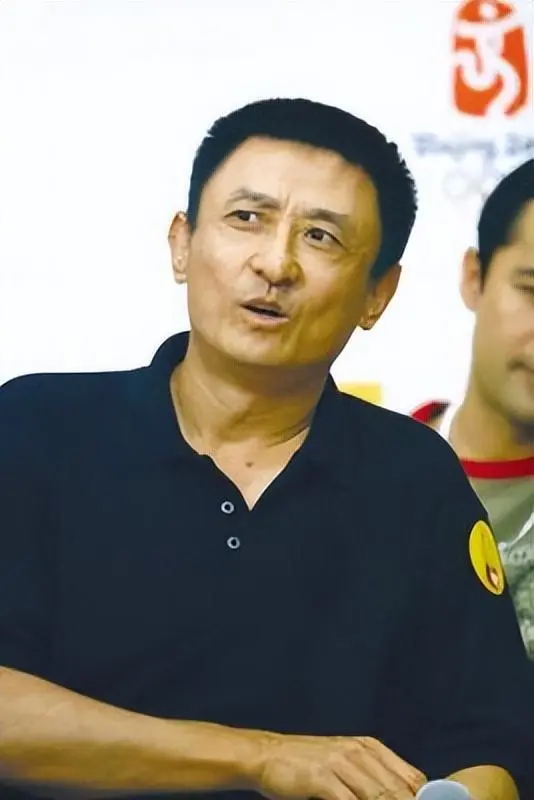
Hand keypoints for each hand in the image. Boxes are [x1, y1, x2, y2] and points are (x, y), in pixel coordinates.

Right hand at [251, 733, 425, 799]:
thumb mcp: (346, 763)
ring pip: (379, 797)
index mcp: (370, 747)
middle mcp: (359, 752)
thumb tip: (404, 796)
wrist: (269, 755)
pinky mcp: (323, 778)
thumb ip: (373, 778)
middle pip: (399, 791)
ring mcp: (341, 763)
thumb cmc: (308, 766)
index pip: (412, 778)